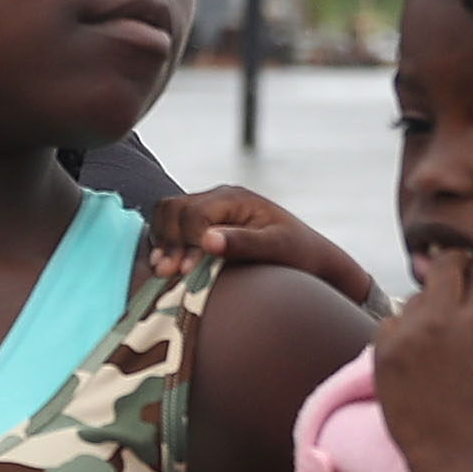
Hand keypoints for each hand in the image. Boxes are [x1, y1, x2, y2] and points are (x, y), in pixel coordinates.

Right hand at [148, 184, 384, 308]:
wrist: (310, 258)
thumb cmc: (298, 254)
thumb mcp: (277, 249)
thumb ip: (244, 243)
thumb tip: (208, 241)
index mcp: (235, 198)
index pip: (194, 213)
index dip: (185, 241)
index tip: (186, 270)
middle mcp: (218, 199)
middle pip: (173, 209)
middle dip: (168, 241)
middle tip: (168, 273)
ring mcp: (209, 210)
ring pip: (167, 215)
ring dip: (162, 242)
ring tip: (164, 271)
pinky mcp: (204, 225)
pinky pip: (172, 228)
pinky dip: (164, 245)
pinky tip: (166, 267)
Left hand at [374, 248, 472, 471]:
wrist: (454, 457)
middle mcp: (440, 319)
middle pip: (443, 267)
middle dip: (453, 266)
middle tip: (456, 276)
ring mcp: (407, 335)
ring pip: (415, 296)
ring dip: (427, 303)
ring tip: (438, 329)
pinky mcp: (382, 352)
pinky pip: (389, 321)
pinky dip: (401, 327)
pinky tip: (416, 347)